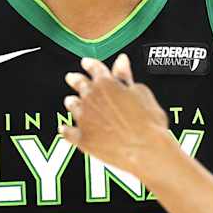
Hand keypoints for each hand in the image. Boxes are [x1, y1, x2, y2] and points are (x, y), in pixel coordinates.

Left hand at [60, 54, 173, 176]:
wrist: (145, 150)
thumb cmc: (148, 123)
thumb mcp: (141, 93)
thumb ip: (126, 77)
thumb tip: (121, 62)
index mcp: (106, 84)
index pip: (95, 68)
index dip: (90, 64)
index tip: (86, 62)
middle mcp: (91, 99)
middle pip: (79, 85)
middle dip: (76, 79)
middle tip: (72, 77)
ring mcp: (84, 119)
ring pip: (73, 106)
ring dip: (72, 102)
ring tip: (70, 101)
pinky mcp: (82, 139)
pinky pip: (68, 132)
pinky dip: (66, 130)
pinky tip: (64, 129)